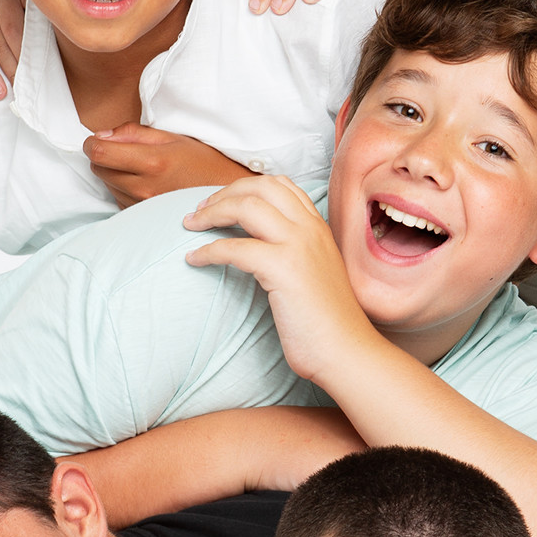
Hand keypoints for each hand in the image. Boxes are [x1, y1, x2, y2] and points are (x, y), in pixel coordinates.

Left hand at [82, 124, 250, 206]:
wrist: (226, 196)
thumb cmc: (202, 162)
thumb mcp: (172, 137)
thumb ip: (133, 133)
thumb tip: (101, 135)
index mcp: (153, 162)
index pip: (100, 153)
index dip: (92, 143)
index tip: (96, 140)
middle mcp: (145, 188)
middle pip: (98, 170)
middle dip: (103, 157)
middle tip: (122, 152)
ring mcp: (144, 206)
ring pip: (107, 185)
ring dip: (114, 174)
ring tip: (139, 168)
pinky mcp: (144, 218)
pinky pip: (118, 200)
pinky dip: (123, 189)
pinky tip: (143, 183)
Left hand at [183, 175, 368, 383]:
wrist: (346, 351)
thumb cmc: (327, 323)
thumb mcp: (315, 274)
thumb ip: (295, 254)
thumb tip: (259, 249)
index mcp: (318, 228)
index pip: (281, 185)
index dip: (245, 187)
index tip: (223, 201)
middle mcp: (310, 229)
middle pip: (259, 187)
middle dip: (223, 194)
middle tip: (199, 211)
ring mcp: (298, 245)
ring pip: (245, 207)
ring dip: (210, 213)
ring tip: (190, 225)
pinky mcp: (283, 268)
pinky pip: (234, 247)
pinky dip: (208, 250)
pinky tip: (194, 259)